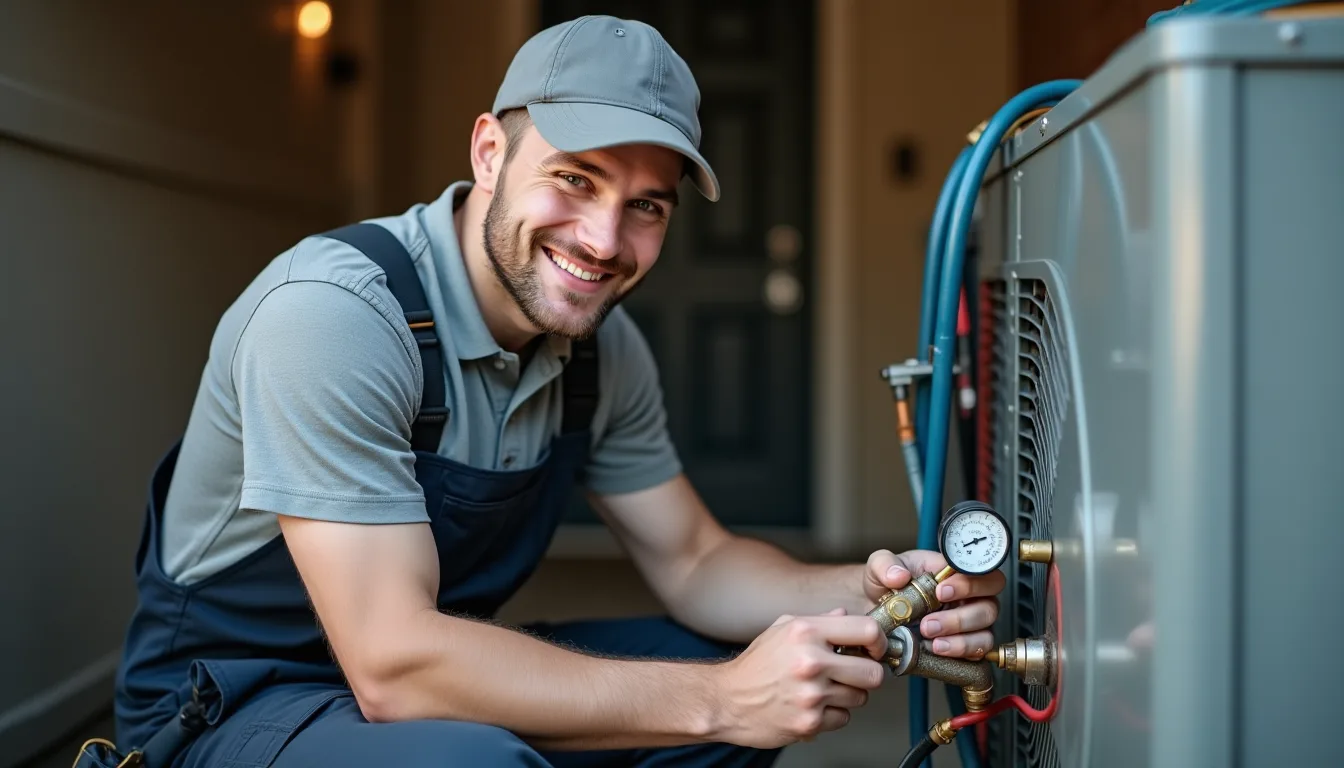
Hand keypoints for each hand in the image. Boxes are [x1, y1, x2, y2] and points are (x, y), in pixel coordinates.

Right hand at [712, 609, 886, 748]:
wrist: (726, 700)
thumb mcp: (781, 629)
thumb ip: (818, 621)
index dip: (878, 641)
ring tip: (823, 689)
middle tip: (853, 674)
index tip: (874, 648)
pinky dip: (832, 715)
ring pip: (859, 698)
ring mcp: (811, 694)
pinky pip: (843, 718)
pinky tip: (813, 706)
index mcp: (805, 632)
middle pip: (872, 673)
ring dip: (847, 695)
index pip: (866, 630)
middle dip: (867, 674)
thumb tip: (845, 615)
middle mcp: (811, 661)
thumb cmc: (755, 666)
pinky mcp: (809, 722)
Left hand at [863, 549, 1004, 658]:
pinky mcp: (964, 646)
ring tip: (930, 640)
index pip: (982, 573)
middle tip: (928, 622)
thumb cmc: (886, 583)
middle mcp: (969, 598)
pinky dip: (958, 653)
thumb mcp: (879, 565)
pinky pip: (976, 654)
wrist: (874, 610)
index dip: (969, 583)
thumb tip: (898, 575)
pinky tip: (936, 650)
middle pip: (990, 606)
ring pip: (985, 633)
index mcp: (955, 573)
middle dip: (960, 617)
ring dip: (960, 640)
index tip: (941, 591)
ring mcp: (970, 624)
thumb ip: (885, 564)